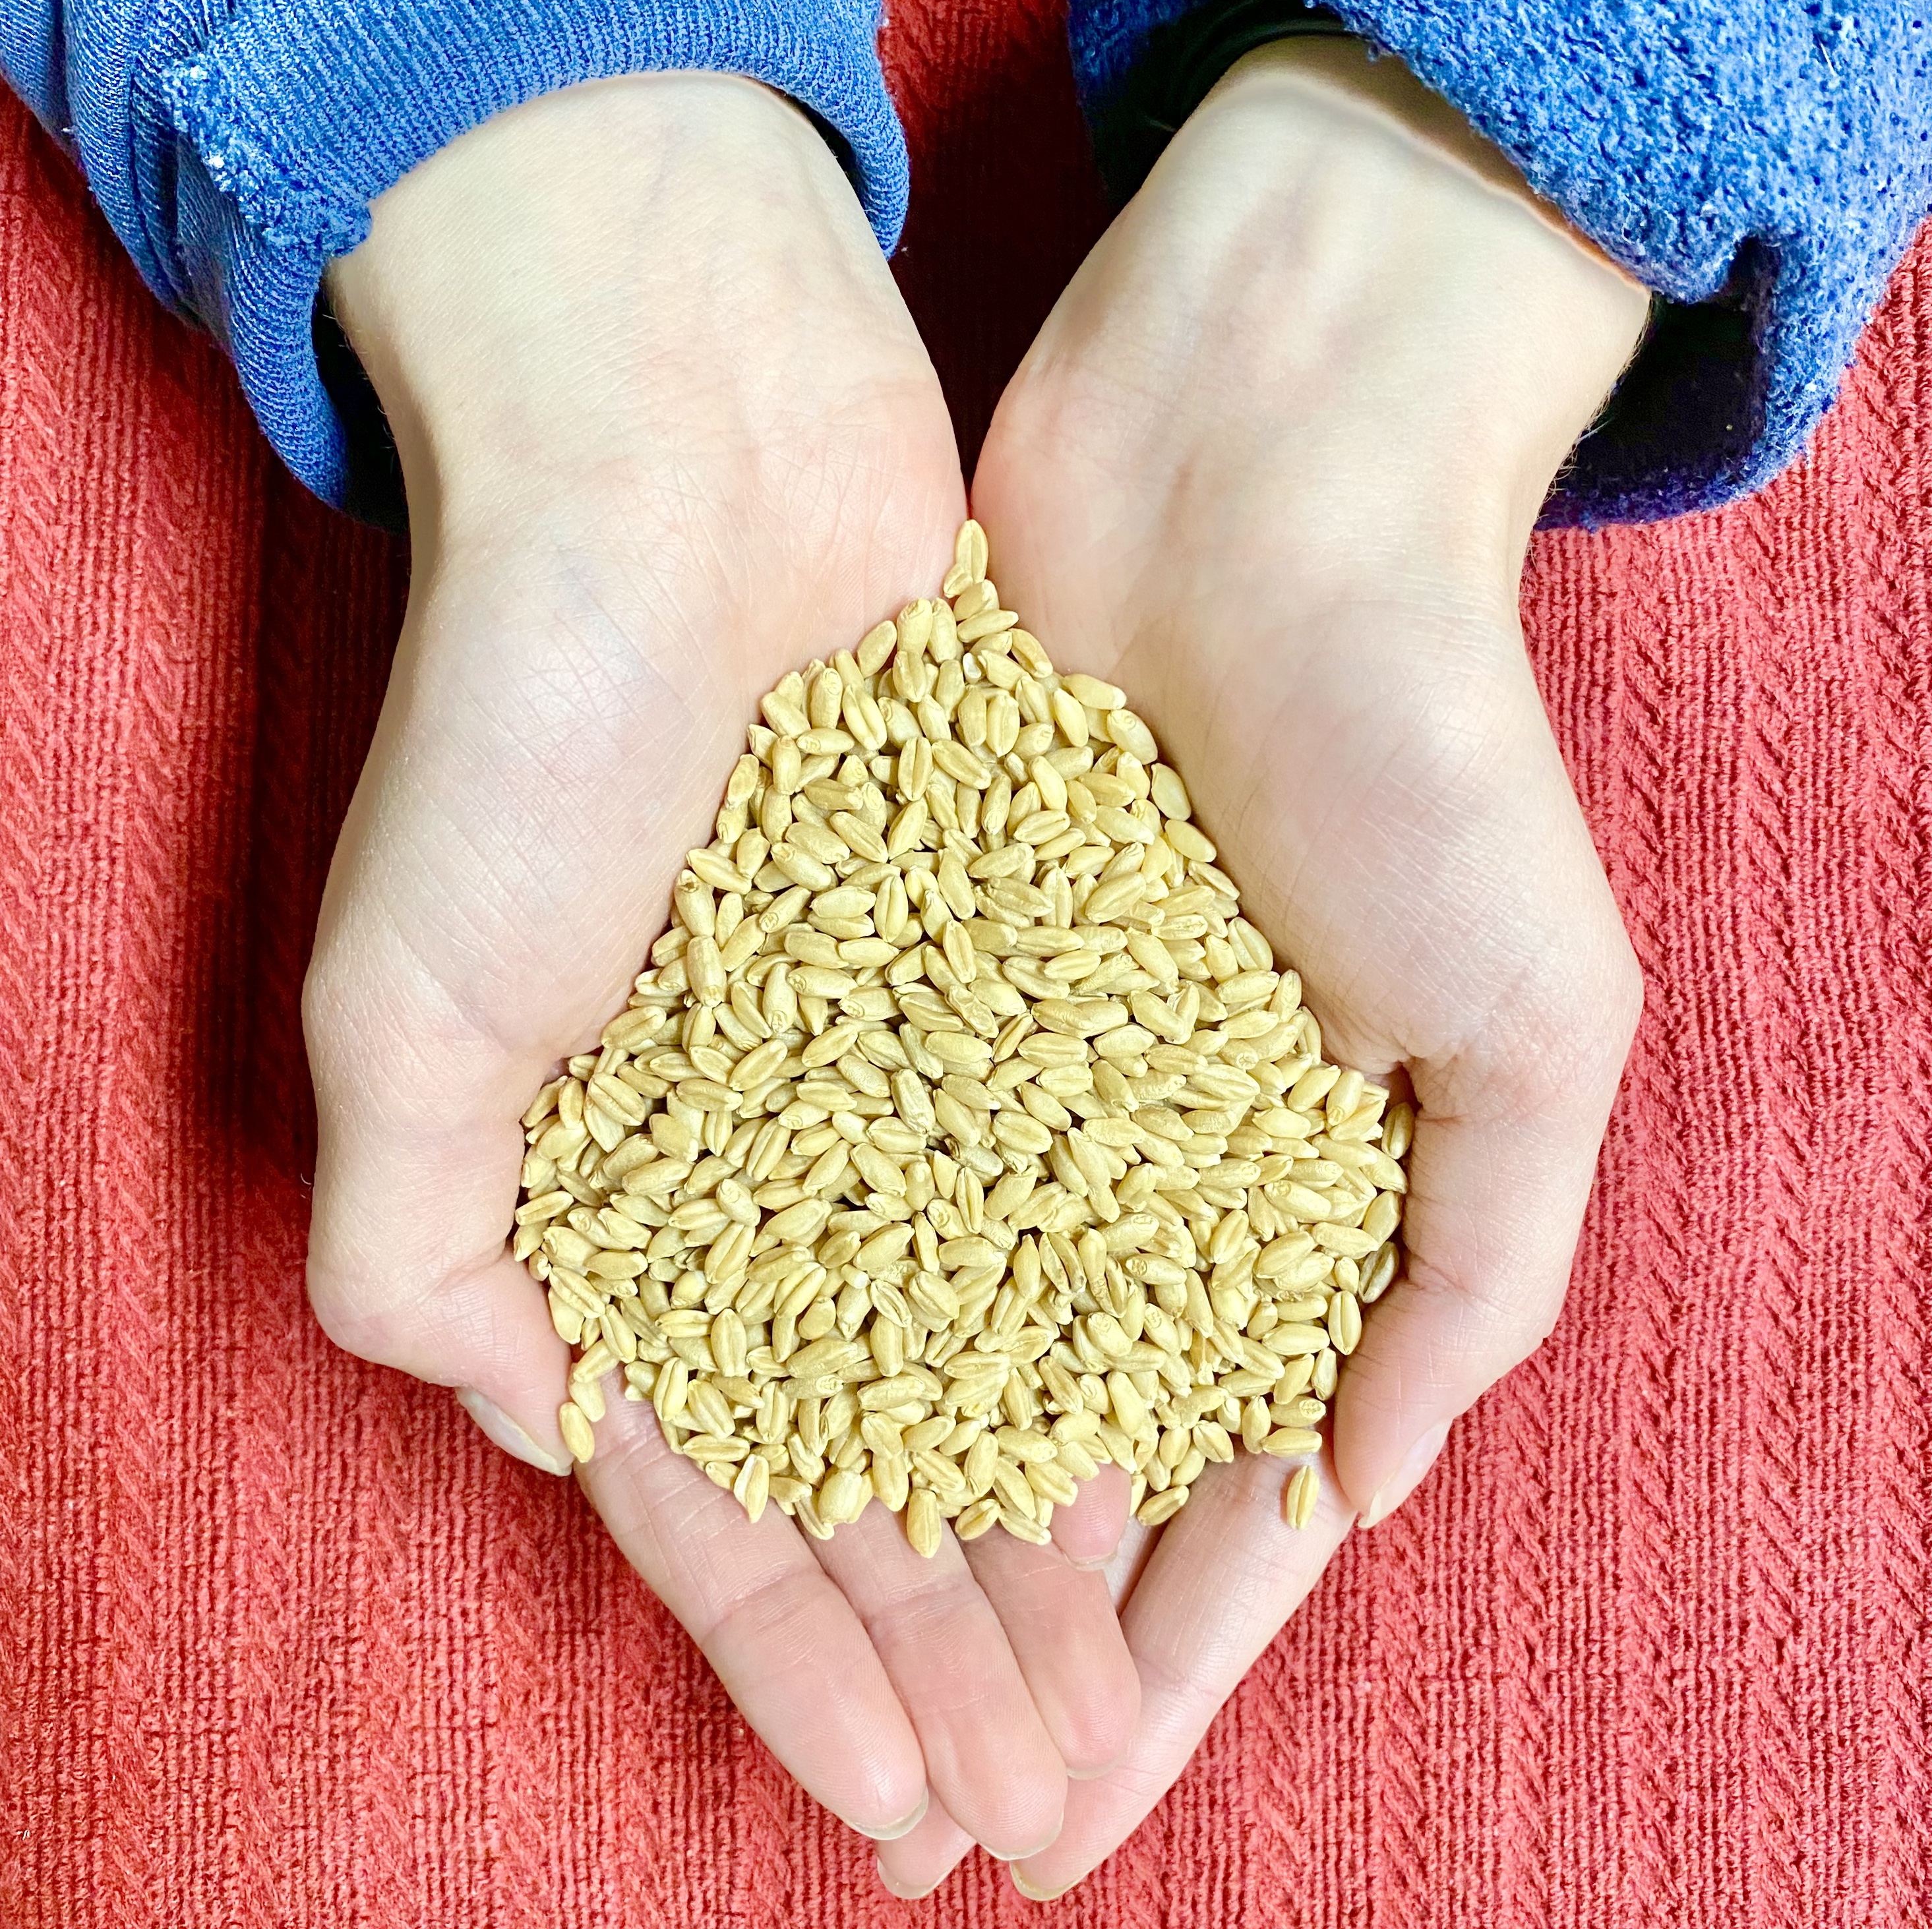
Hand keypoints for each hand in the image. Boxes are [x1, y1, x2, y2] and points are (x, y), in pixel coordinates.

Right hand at [305, 74, 1139, 1864]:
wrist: (695, 460)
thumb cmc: (529, 718)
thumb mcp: (401, 1004)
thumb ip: (426, 1246)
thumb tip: (551, 1422)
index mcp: (618, 1193)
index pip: (721, 1485)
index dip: (804, 1662)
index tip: (895, 1814)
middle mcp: (775, 1155)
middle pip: (885, 1453)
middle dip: (958, 1645)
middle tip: (1049, 1816)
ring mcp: (905, 1077)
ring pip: (1006, 1354)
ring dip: (1060, 1536)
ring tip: (1136, 1705)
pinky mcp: (1019, 978)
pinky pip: (1093, 1189)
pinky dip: (1142, 1329)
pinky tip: (1206, 1469)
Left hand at [876, 39, 1651, 1897]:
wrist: (1257, 477)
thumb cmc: (1428, 734)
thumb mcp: (1535, 1017)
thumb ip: (1478, 1258)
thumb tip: (1360, 1480)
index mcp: (1315, 1189)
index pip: (1233, 1476)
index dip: (1170, 1646)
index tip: (1080, 1796)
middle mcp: (1150, 1152)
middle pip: (1064, 1441)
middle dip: (1003, 1623)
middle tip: (926, 1797)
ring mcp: (1015, 1064)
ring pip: (929, 1330)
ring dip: (883, 1502)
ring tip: (811, 1663)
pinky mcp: (901, 962)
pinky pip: (833, 1159)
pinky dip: (784, 1283)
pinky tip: (719, 1422)